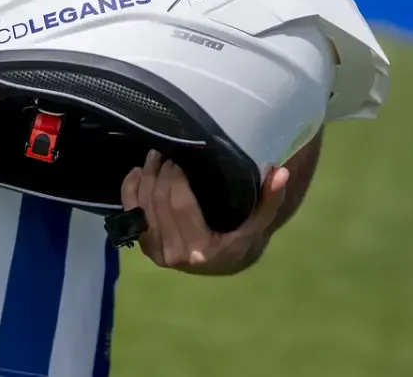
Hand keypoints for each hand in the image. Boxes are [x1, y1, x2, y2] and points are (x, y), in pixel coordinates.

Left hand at [120, 151, 290, 275]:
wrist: (225, 261)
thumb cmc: (242, 236)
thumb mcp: (259, 221)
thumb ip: (271, 198)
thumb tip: (282, 173)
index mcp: (201, 250)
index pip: (180, 203)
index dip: (176, 175)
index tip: (181, 155)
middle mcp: (175, 255)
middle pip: (158, 201)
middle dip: (161, 171)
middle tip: (168, 151)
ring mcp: (156, 253)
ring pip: (142, 205)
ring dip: (146, 176)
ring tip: (156, 156)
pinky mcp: (145, 247)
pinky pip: (130, 213)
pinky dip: (131, 189)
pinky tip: (139, 172)